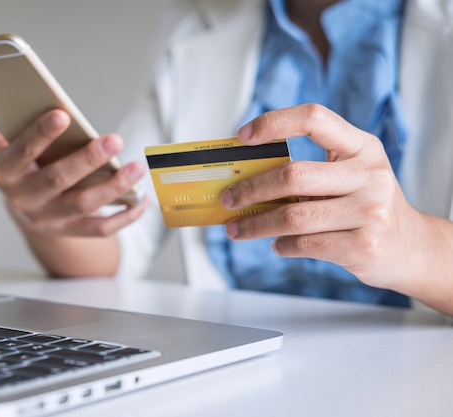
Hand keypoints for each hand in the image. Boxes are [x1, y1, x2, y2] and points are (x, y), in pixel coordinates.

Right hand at [0, 105, 148, 237]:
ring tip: (136, 167)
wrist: (25, 210)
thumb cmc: (18, 169)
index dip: (39, 134)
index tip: (62, 114)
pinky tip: (143, 199)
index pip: (20, 152)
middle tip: (114, 140)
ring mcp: (49, 219)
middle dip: (87, 160)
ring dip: (113, 187)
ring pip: (83, 204)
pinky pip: (100, 229)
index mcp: (5, 174)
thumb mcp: (0, 148)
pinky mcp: (70, 231)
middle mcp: (25, 200)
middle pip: (57, 180)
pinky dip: (125, 216)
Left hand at [221, 103, 425, 291]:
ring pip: (293, 216)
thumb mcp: (350, 177)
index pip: (314, 118)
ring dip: (255, 224)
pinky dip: (281, 245)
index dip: (274, 123)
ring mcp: (370, 211)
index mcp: (363, 147)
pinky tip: (277, 244)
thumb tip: (245, 178)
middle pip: (292, 174)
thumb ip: (309, 172)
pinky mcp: (363, 246)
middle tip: (228, 199)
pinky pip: (304, 244)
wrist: (410, 249)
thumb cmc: (365, 207)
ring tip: (237, 229)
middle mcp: (369, 174)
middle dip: (250, 188)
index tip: (242, 137)